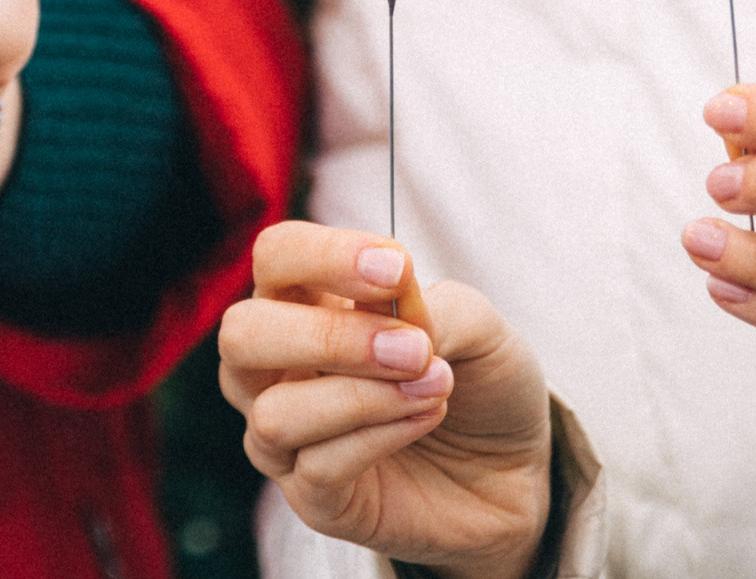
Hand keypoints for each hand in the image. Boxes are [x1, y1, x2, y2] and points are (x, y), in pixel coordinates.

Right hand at [220, 223, 550, 578]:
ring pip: (274, 413)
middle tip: (414, 349)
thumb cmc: (477, 385)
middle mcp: (275, 366)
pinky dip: (379, 437)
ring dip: (363, 396)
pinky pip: (317, 468)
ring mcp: (287, 436)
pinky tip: (426, 419)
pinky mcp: (313, 499)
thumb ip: (433, 307)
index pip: (275, 258)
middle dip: (328, 336)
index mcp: (303, 303)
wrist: (514, 476)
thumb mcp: (479, 329)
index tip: (396, 268)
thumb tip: (389, 299)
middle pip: (241, 334)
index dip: (324, 255)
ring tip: (434, 388)